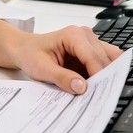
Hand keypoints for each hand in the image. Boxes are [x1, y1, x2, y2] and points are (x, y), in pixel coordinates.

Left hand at [8, 25, 122, 93]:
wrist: (23, 49)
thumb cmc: (30, 54)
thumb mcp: (42, 68)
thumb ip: (62, 77)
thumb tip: (81, 87)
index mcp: (73, 35)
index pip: (93, 57)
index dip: (98, 76)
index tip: (100, 94)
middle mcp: (85, 36)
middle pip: (104, 60)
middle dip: (104, 79)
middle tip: (101, 98)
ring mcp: (90, 43)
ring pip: (109, 61)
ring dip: (106, 77)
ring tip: (100, 93)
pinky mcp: (91, 52)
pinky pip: (105, 64)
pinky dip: (103, 76)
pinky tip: (97, 87)